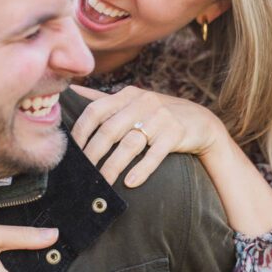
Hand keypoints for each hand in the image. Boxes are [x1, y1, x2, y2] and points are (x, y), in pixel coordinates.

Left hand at [70, 84, 223, 186]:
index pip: (96, 110)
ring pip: (130, 144)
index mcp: (127, 94)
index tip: (71, 151)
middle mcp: (143, 102)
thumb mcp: (132, 101)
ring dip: (113, 166)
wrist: (200, 122)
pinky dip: (141, 169)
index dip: (81, 131)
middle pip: (110, 130)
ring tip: (102, 182)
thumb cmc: (157, 114)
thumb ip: (103, 99)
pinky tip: (130, 182)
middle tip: (81, 173)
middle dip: (93, 153)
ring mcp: (161, 117)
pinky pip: (155, 154)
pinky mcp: (176, 134)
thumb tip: (72, 89)